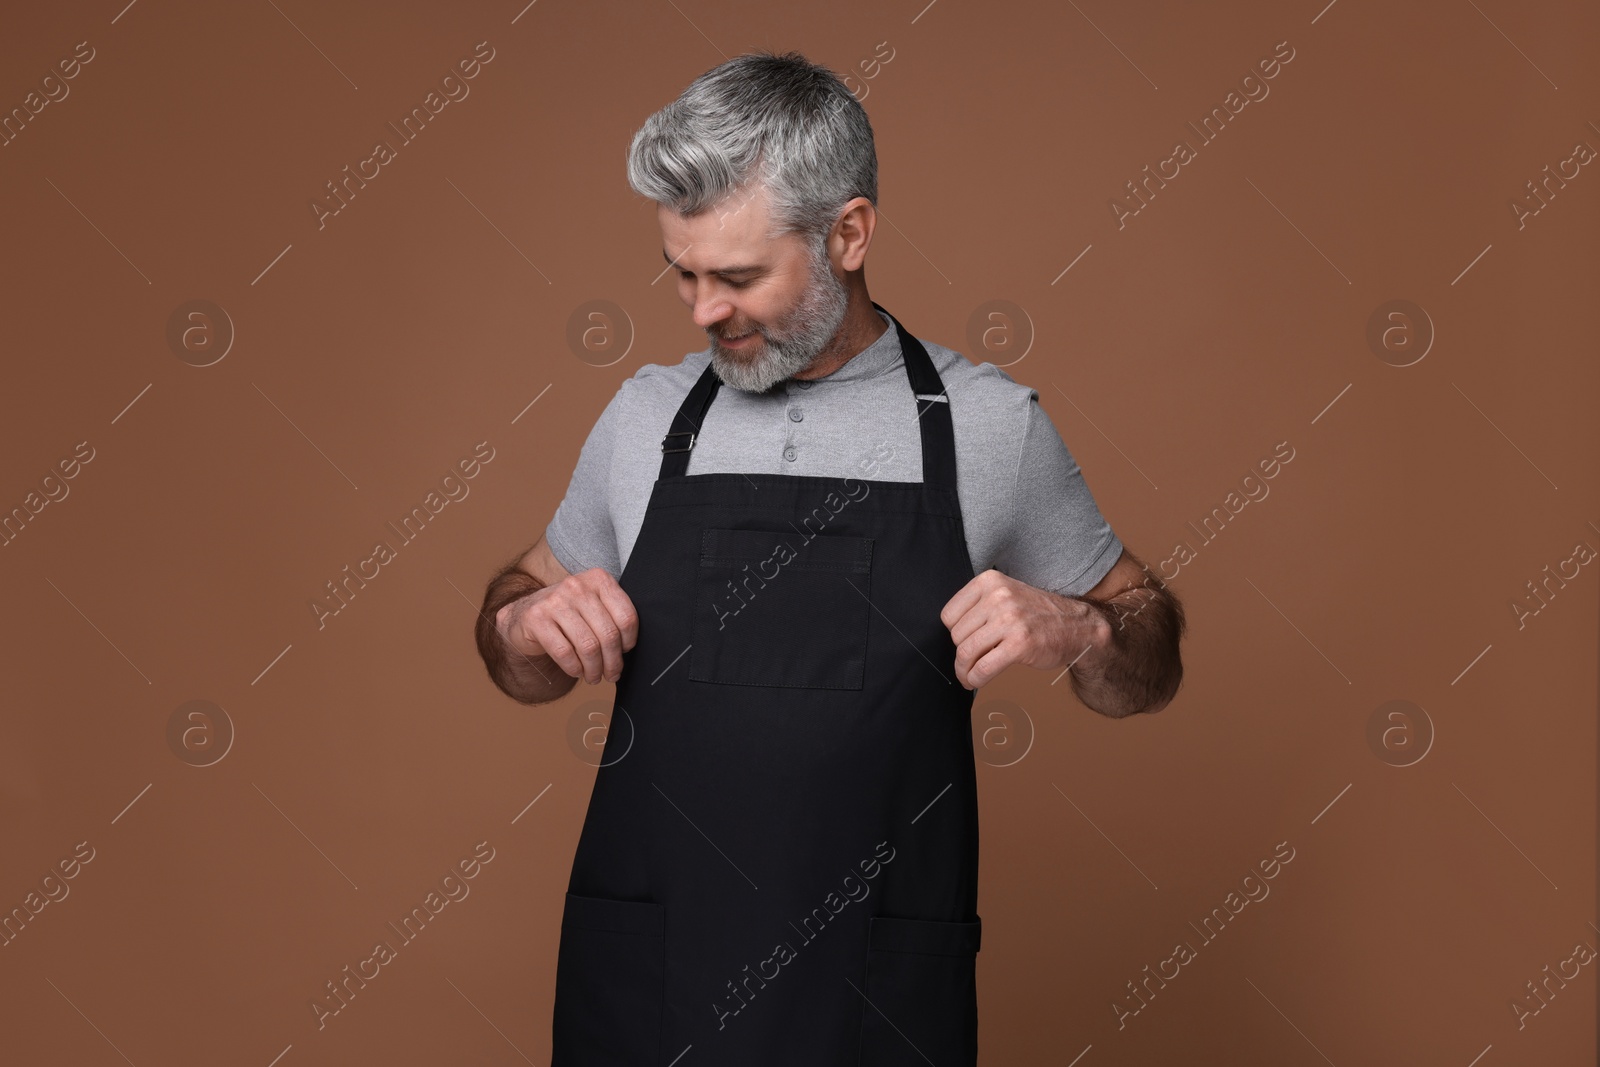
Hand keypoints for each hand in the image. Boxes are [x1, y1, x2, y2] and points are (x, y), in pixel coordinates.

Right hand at [497, 568, 638, 684]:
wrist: (524, 615)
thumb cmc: (568, 615)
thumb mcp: (593, 606)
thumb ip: (612, 617)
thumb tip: (628, 649)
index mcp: (598, 579)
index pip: (626, 616)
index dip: (629, 641)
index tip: (624, 652)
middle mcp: (577, 586)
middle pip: (608, 634)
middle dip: (613, 662)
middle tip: (611, 674)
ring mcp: (554, 601)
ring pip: (588, 646)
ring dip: (594, 669)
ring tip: (594, 677)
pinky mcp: (536, 619)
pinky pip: (565, 652)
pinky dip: (574, 668)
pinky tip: (576, 671)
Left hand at [939, 569, 1104, 689]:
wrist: (1076, 626)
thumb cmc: (1037, 614)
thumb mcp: (1006, 594)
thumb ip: (978, 606)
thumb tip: (949, 635)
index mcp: (990, 581)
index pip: (949, 615)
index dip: (954, 633)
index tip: (964, 643)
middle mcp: (998, 596)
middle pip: (956, 635)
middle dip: (960, 654)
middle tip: (968, 663)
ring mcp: (1010, 619)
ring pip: (966, 652)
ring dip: (963, 671)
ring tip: (968, 676)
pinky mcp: (1019, 644)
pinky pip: (983, 667)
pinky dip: (974, 679)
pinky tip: (976, 681)